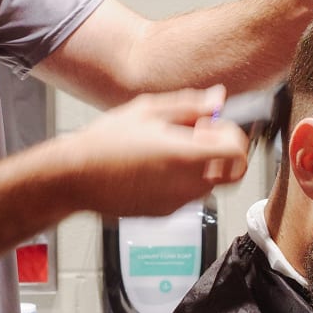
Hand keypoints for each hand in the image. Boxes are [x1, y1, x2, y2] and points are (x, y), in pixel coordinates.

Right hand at [63, 86, 250, 218]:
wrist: (75, 177)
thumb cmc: (104, 143)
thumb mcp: (147, 110)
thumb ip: (190, 105)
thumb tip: (217, 99)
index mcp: (186, 155)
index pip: (237, 152)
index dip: (233, 136)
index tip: (216, 127)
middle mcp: (186, 184)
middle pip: (229, 171)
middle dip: (219, 152)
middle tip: (196, 136)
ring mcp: (176, 203)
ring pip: (209, 184)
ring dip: (201, 166)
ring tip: (168, 149)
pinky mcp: (164, 213)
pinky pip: (187, 196)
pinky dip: (182, 181)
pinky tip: (155, 166)